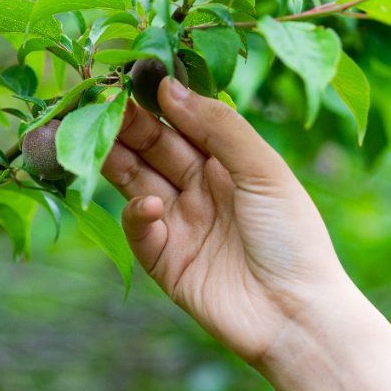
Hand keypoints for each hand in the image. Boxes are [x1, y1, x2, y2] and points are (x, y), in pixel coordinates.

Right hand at [102, 77, 390, 390]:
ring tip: (94, 140)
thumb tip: (169, 88)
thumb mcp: (264, 170)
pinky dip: (137, 214)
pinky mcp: (165, 262)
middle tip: (98, 102)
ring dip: (115, 160)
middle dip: (127, 125)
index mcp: (230, 163)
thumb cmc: (292, 237)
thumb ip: (220, 127)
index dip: (159, 100)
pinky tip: (149, 205)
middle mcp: (202, 188)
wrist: (297, 315)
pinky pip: (140, 229)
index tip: (129, 75)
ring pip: (136, 181)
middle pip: (154, 147)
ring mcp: (182, 224)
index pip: (185, 121)